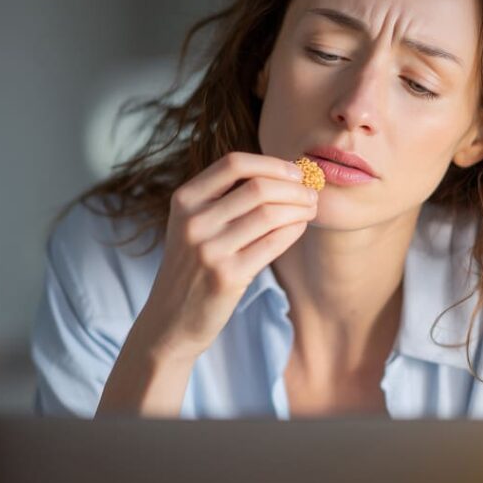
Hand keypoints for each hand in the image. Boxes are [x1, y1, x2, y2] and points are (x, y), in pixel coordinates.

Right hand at [135, 151, 317, 361]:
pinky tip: (300, 227)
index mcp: (184, 200)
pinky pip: (273, 243)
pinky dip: (294, 230)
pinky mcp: (227, 276)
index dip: (271, 163)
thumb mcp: (191, 224)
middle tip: (311, 193)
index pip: (234, 164)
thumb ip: (223, 197)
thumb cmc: (192, 266)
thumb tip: (282, 173)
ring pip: (270, 214)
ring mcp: (209, 249)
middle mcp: (194, 221)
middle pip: (258, 187)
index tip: (294, 172)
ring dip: (299, 208)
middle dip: (294, 187)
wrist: (170, 319)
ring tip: (310, 209)